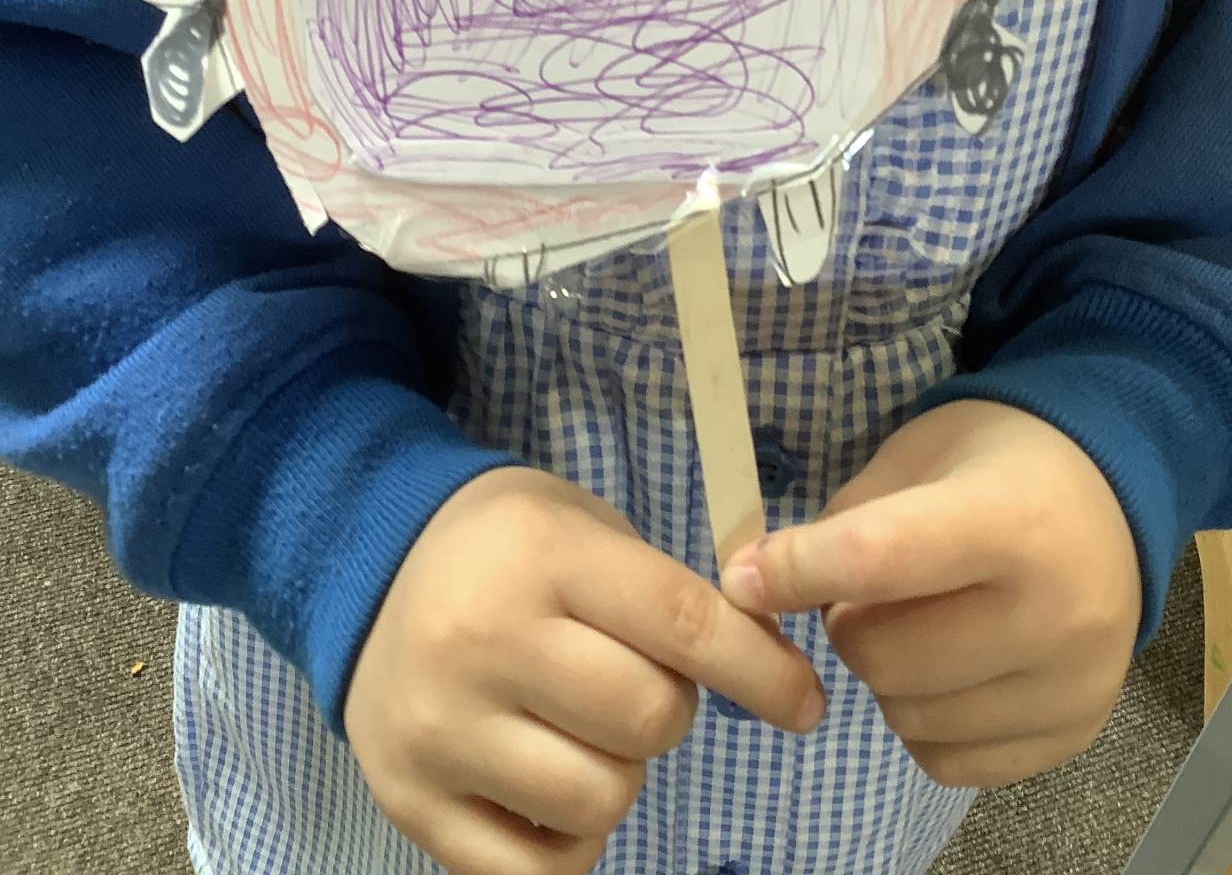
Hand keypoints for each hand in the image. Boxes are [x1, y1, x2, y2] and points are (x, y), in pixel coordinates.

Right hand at [344, 464, 824, 874]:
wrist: (372, 560)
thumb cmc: (508, 543)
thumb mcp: (587, 529)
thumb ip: (670, 595)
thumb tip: (770, 670)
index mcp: (543, 557)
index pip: (685, 626)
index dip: (763, 672)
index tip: (804, 702)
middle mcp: (486, 641)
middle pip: (648, 721)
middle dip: (670, 709)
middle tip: (633, 682)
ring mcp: (441, 730)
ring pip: (600, 802)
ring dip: (616, 774)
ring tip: (578, 728)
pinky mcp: (410, 802)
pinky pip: (535, 873)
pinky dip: (566, 842)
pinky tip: (546, 785)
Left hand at [719, 399, 1141, 787]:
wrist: (1106, 499)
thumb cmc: (993, 464)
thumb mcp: (917, 456)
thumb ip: (846, 519)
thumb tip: (758, 584)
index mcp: (1010, 518)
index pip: (878, 559)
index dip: (795, 571)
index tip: (742, 579)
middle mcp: (1054, 610)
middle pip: (882, 654)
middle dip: (845, 623)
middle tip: (863, 593)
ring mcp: (1071, 683)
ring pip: (907, 716)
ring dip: (881, 675)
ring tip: (914, 622)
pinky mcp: (1075, 735)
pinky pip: (946, 761)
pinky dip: (920, 722)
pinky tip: (946, 667)